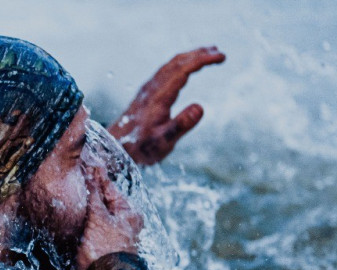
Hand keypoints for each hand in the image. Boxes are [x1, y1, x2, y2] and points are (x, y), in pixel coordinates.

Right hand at [75, 163, 143, 269]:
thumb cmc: (104, 252)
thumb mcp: (98, 219)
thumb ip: (94, 194)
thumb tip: (92, 171)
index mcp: (129, 212)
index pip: (108, 186)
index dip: (95, 174)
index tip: (85, 159)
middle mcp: (124, 220)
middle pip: (103, 197)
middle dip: (89, 186)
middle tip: (75, 168)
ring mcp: (113, 231)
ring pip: (96, 209)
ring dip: (84, 200)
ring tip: (71, 184)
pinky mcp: (102, 241)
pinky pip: (91, 222)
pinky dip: (83, 214)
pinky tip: (71, 207)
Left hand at [108, 46, 225, 165]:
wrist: (115, 148)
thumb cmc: (140, 148)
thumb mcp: (163, 142)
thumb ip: (181, 125)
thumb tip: (200, 107)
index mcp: (159, 96)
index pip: (184, 70)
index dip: (203, 60)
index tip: (221, 57)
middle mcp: (153, 88)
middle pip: (177, 62)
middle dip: (199, 54)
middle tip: (219, 52)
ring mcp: (148, 89)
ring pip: (171, 64)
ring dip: (190, 57)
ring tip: (208, 54)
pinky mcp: (147, 93)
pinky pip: (166, 70)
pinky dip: (181, 64)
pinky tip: (186, 68)